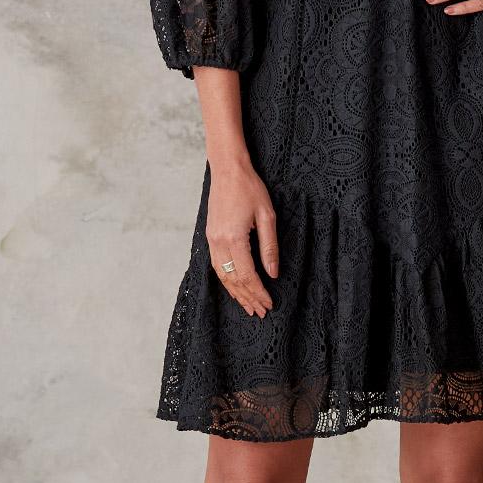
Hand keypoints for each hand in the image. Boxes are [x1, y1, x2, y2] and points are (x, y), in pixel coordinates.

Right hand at [206, 161, 277, 316]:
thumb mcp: (268, 216)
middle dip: (248, 298)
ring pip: (222, 276)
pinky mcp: (210, 236)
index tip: (269, 303)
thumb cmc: (250, 189)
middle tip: (260, 312)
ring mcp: (211, 240)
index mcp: (234, 238)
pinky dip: (226, 280)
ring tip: (248, 306)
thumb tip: (273, 273)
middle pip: (233, 280)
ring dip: (235, 293)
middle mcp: (219, 242)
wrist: (227, 170)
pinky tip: (234, 288)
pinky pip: (216, 266)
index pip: (248, 275)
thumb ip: (270, 247)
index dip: (259, 292)